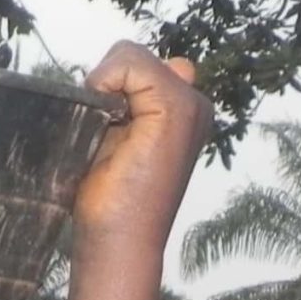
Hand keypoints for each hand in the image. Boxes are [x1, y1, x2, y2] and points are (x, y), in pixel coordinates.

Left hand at [70, 43, 210, 253]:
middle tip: (106, 137)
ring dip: (105, 90)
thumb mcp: (113, 141)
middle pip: (134, 58)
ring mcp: (191, 104)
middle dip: (107, 88)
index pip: (137, 66)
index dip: (109, 89)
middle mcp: (195, 103)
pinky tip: (107, 126)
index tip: (106, 131)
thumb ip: (122, 105)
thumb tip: (112, 79)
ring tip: (110, 139)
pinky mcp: (177, 108)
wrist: (120, 242)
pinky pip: (129, 63)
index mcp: (184, 110)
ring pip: (131, 57)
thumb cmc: (110, 202)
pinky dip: (106, 84)